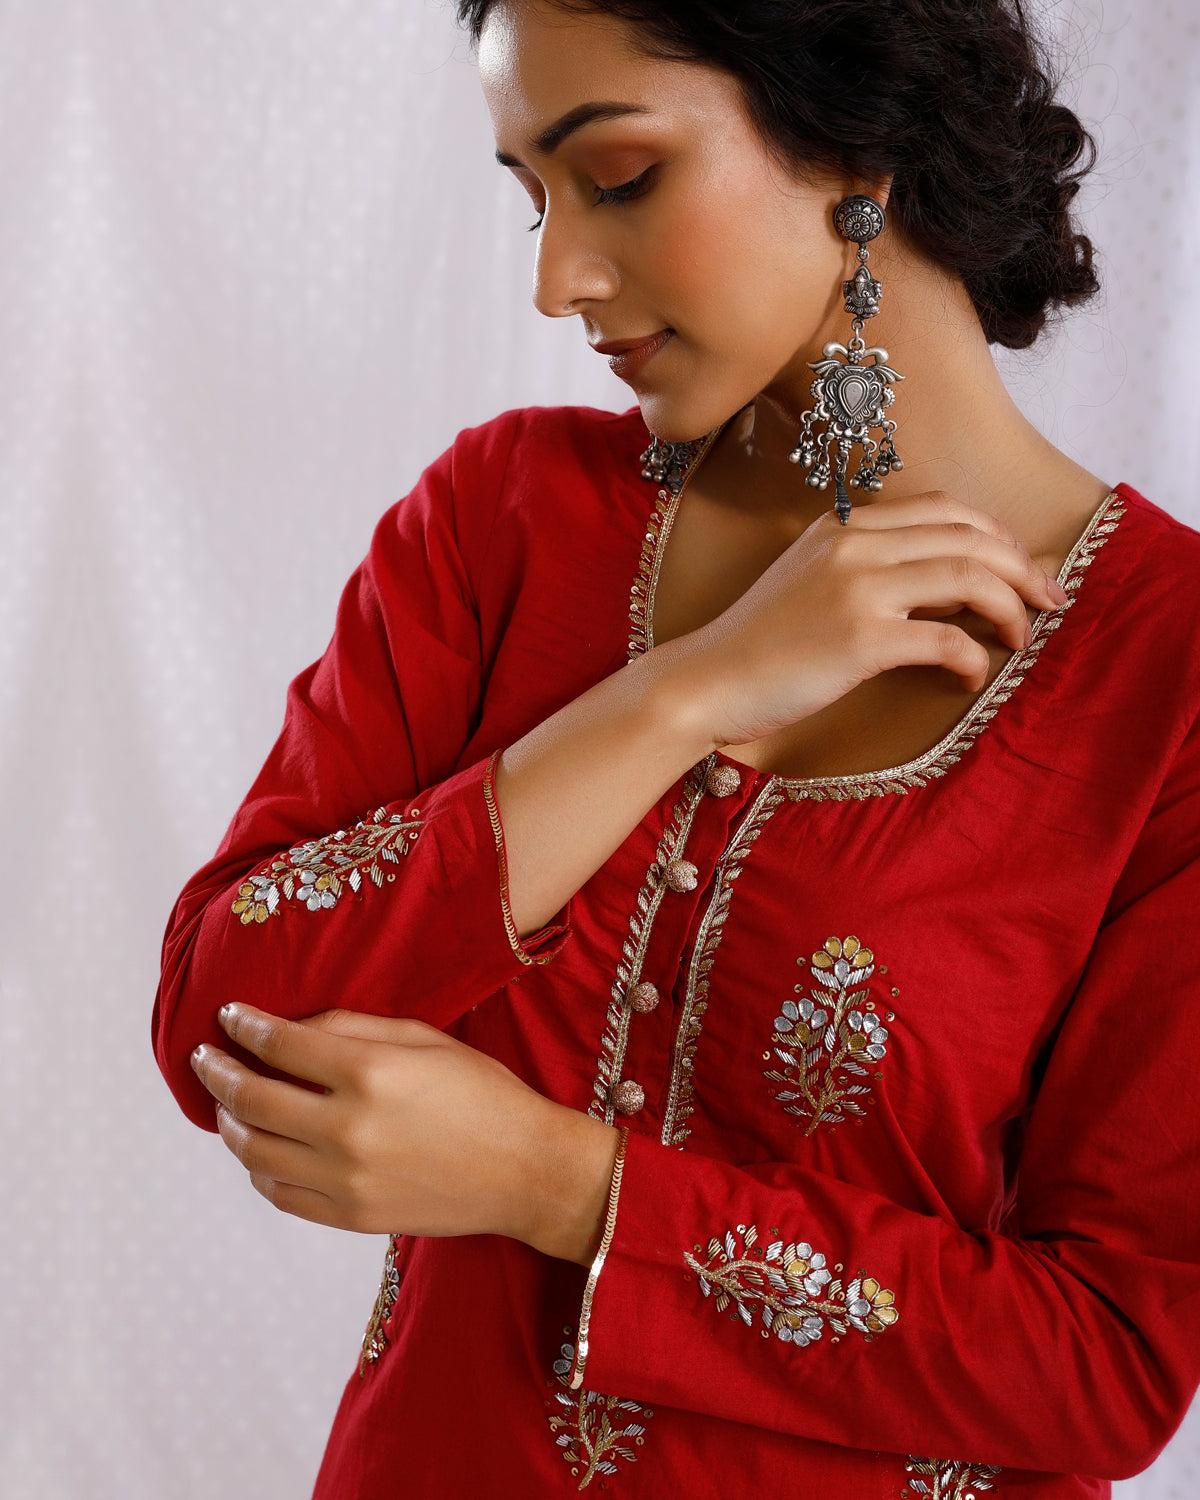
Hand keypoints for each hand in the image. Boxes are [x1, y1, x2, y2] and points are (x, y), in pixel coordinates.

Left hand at [189, 1004, 619, 1264]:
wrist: (525, 1171)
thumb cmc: (484, 1094)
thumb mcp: (426, 1039)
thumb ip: (356, 1028)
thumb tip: (295, 1027)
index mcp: (371, 1074)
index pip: (280, 1045)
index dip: (245, 1026)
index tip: (229, 1015)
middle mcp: (349, 1129)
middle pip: (253, 1098)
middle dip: (218, 1072)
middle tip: (203, 1056)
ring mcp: (345, 1180)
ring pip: (254, 1151)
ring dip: (228, 1122)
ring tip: (224, 1103)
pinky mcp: (349, 1216)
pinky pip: (280, 1193)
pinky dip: (257, 1169)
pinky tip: (257, 1147)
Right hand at [656, 490, 1069, 750]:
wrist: (707, 680)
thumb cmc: (760, 644)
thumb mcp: (812, 581)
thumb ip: (871, 570)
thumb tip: (948, 591)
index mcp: (844, 525)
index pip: (944, 508)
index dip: (997, 534)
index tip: (1022, 566)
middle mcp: (854, 545)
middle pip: (970, 536)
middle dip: (1023, 567)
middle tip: (1049, 600)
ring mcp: (857, 590)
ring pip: (969, 579)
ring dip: (1010, 607)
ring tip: (1020, 636)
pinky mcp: (861, 640)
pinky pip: (947, 641)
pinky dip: (973, 659)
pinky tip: (969, 676)